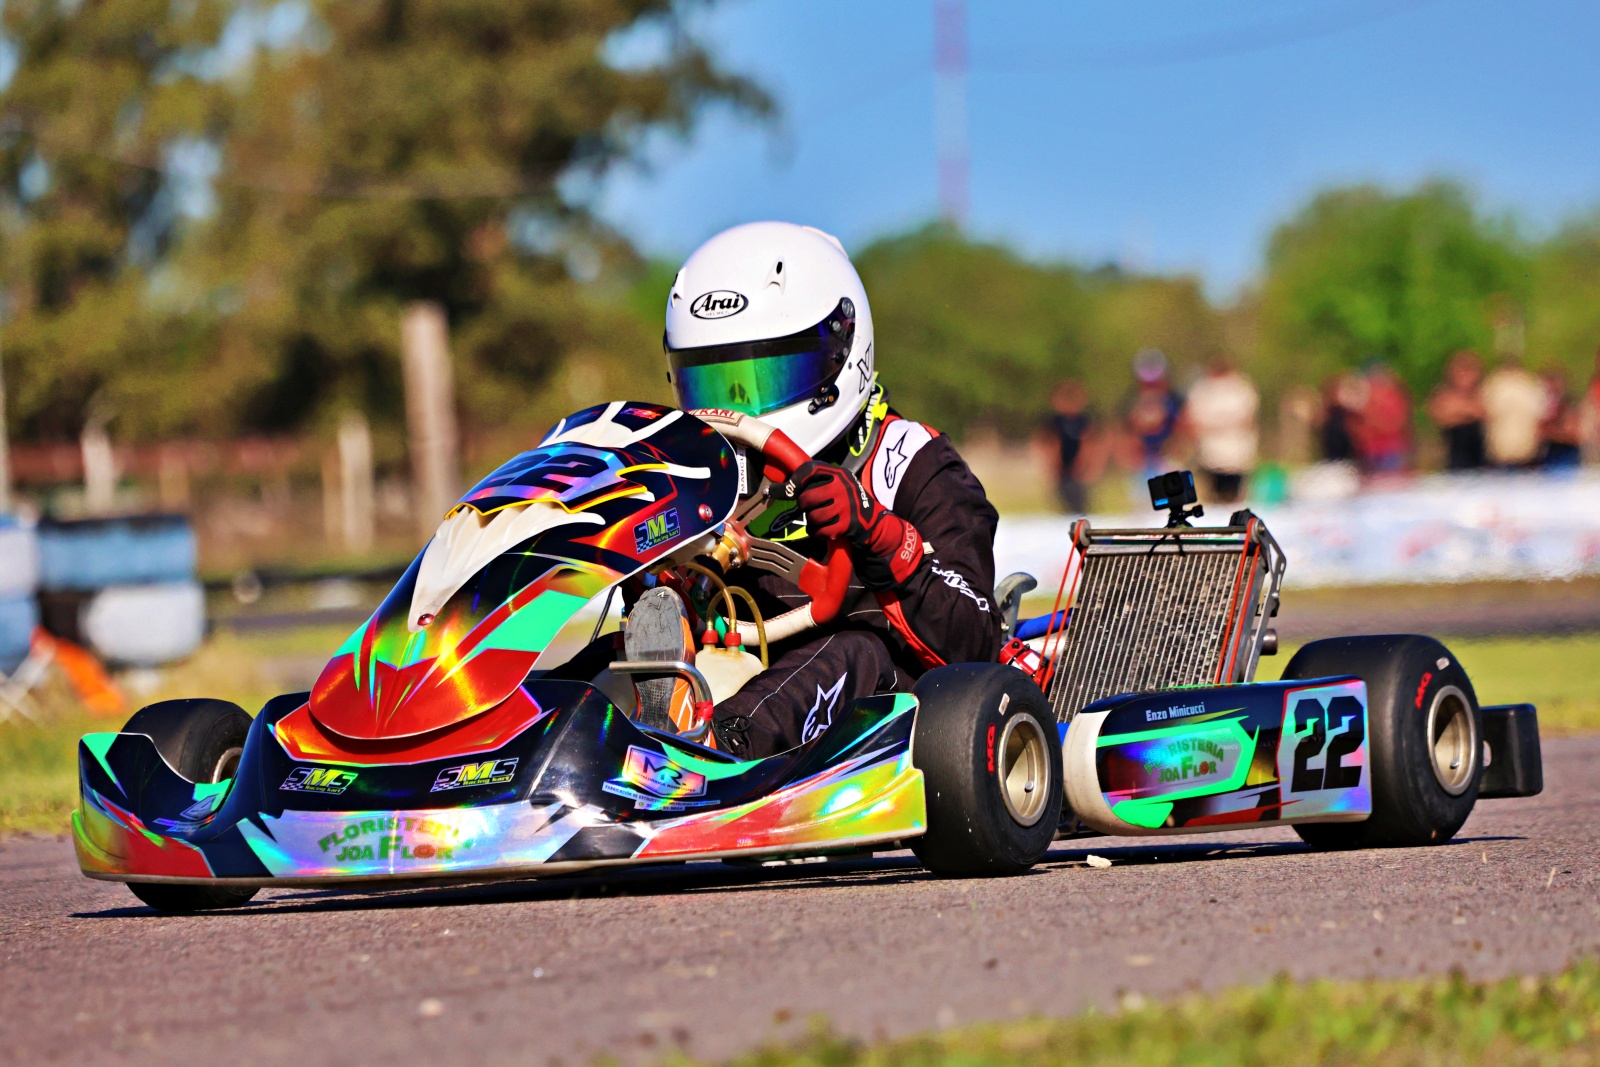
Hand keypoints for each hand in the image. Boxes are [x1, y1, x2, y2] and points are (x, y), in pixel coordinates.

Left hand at [792, 462, 921, 589]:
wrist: (874, 521)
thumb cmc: (849, 502)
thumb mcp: (838, 485)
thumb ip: (816, 482)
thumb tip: (783, 488)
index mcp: (839, 474)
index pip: (810, 470)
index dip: (794, 481)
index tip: (787, 490)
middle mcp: (843, 487)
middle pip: (807, 497)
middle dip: (804, 506)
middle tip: (808, 508)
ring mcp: (845, 506)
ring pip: (812, 516)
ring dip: (811, 521)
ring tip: (818, 520)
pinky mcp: (846, 525)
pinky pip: (819, 531)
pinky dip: (816, 533)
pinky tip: (821, 530)